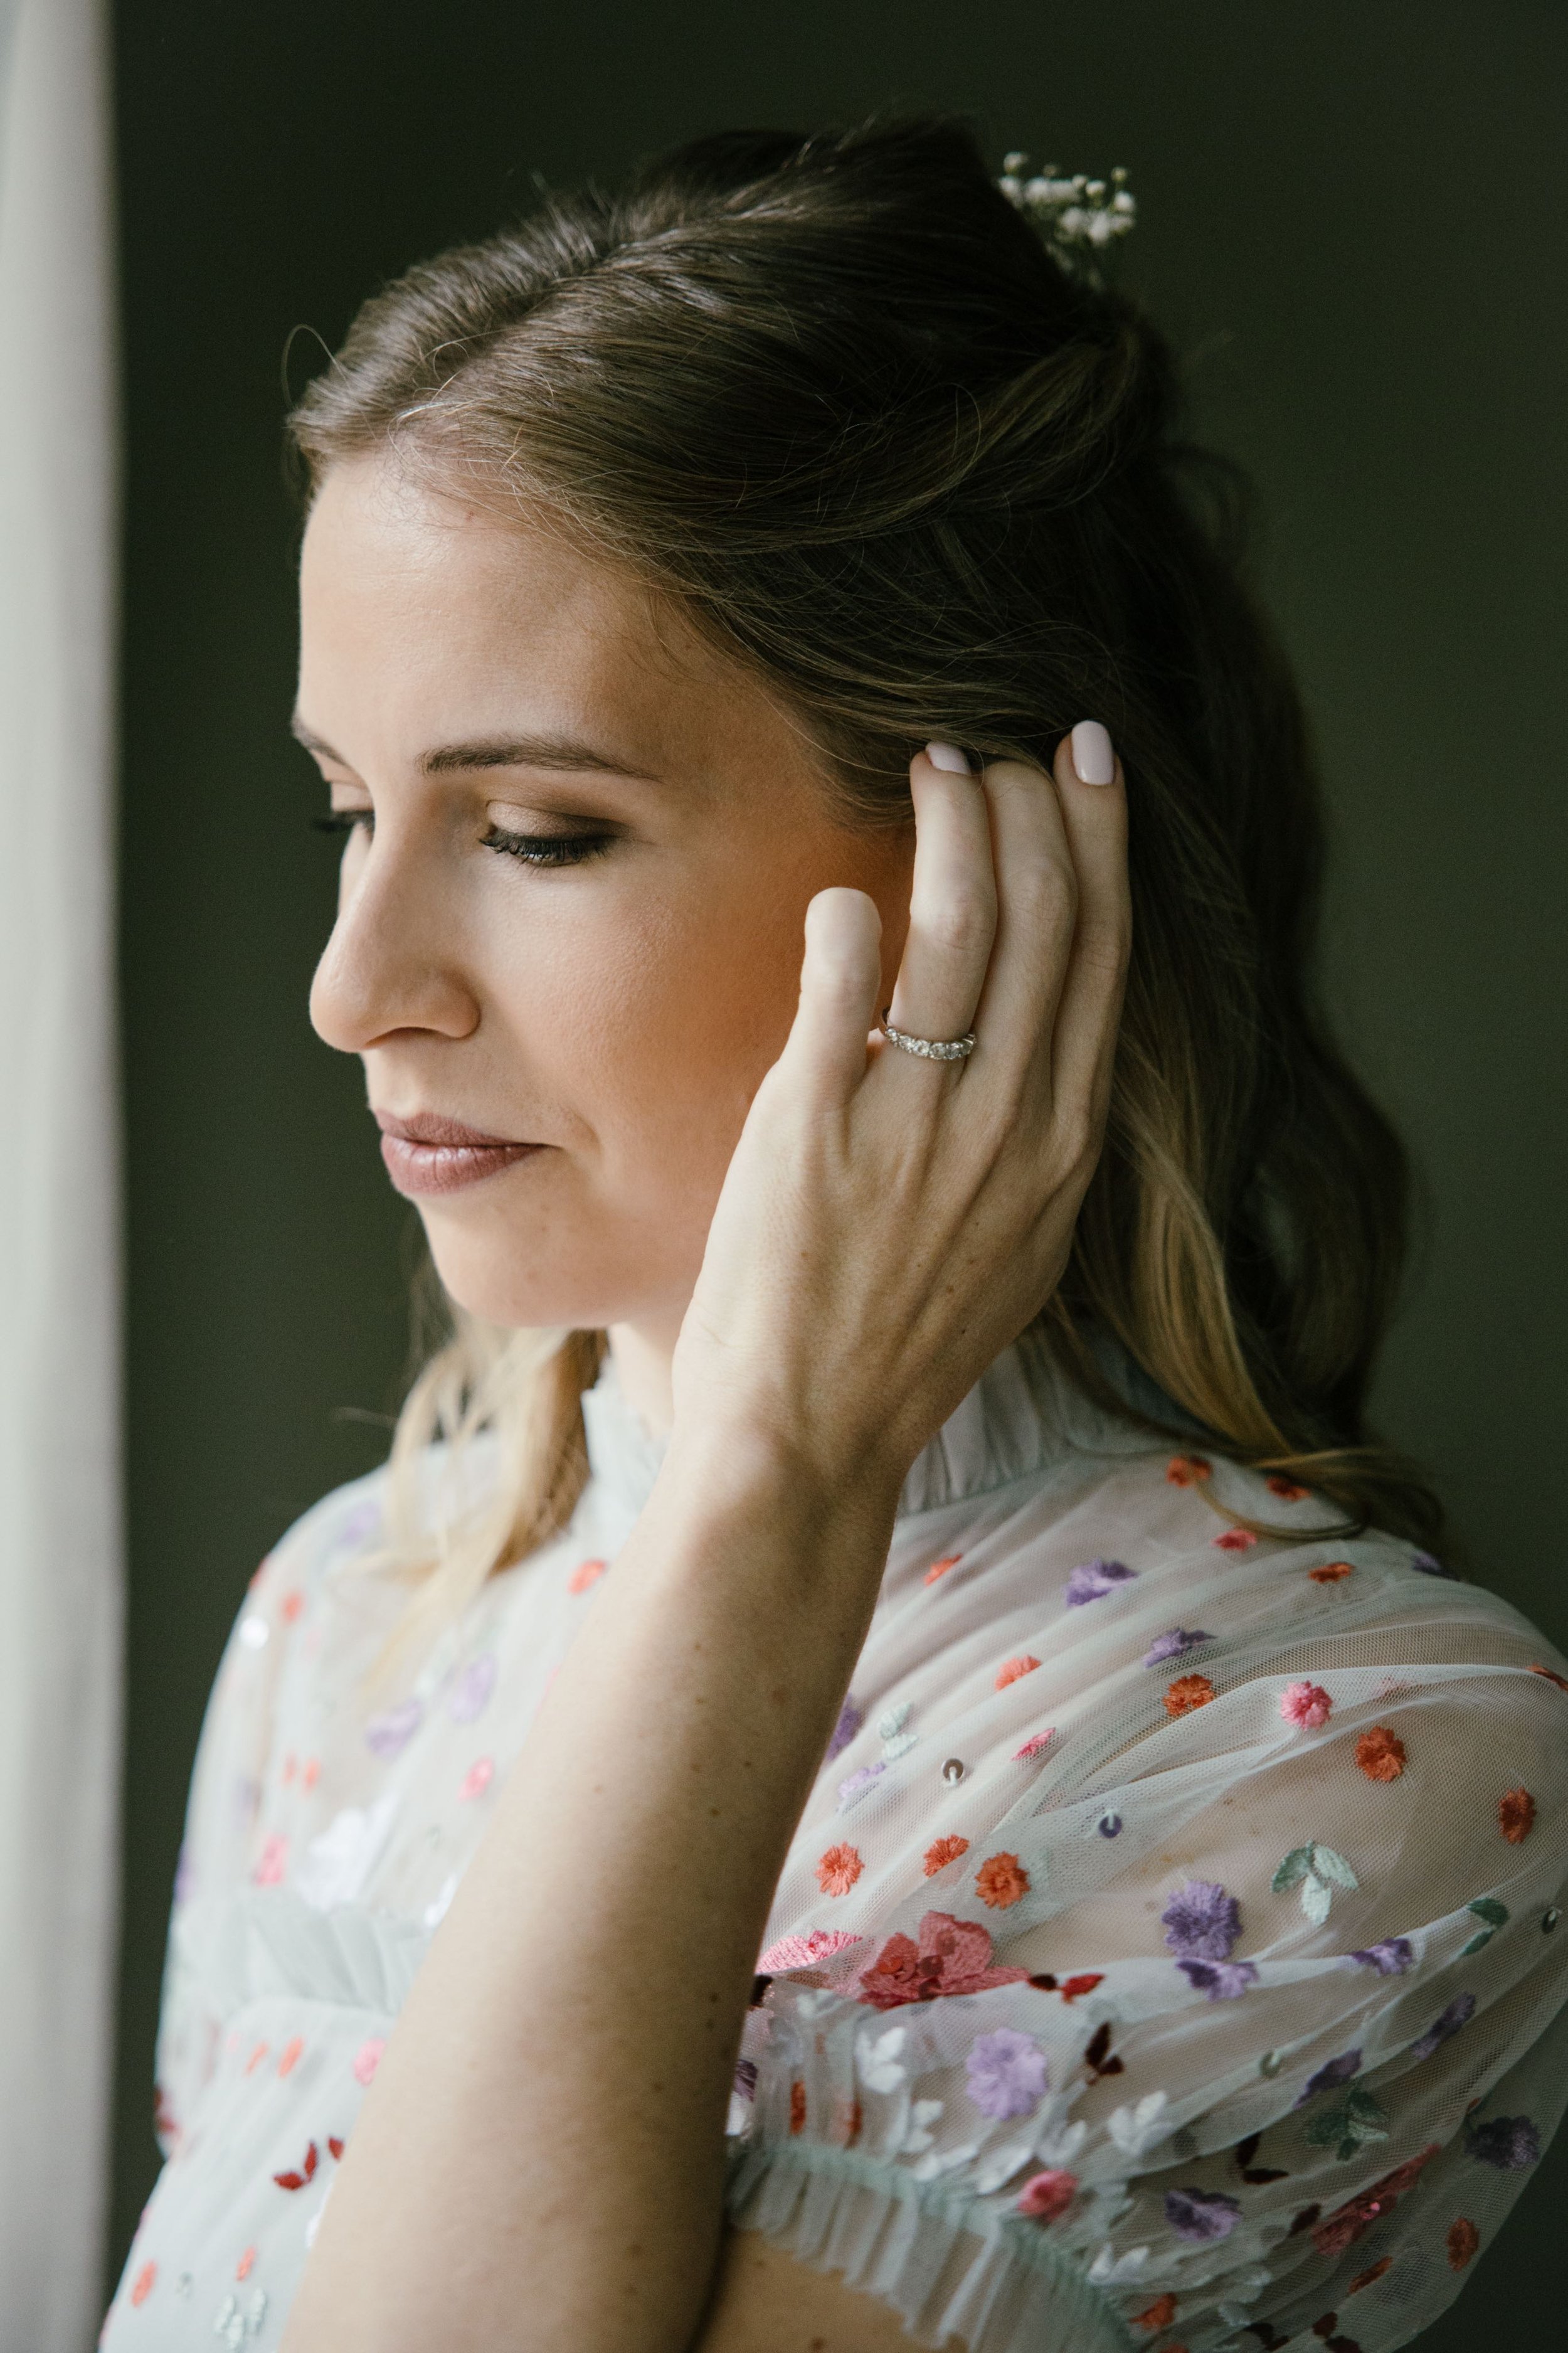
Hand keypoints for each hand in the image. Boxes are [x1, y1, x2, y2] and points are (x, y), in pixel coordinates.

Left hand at [670, 728, 1130, 1508]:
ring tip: (934, 765)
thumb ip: (1023, 1136)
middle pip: (1051, 921)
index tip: (1087, 769)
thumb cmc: (901, 1341)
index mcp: (1063, 1146)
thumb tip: (1020, 1038)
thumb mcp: (1009, 1240)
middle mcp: (1010, 1124)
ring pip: (966, 927)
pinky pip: (848, 985)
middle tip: (1001, 749)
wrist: (812, 1435)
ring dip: (957, 828)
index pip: (1104, 958)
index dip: (1100, 847)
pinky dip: (853, 919)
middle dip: (1037, 810)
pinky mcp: (819, 1126)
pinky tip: (847, 888)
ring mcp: (918, 1124)